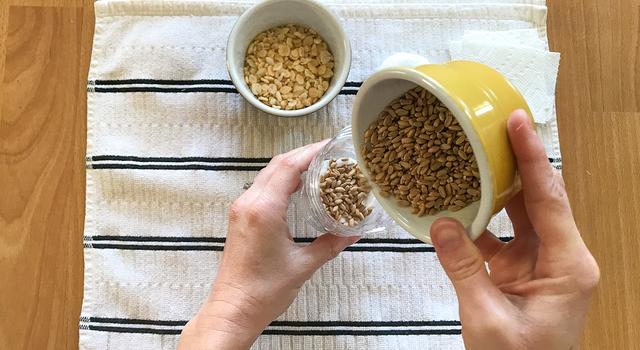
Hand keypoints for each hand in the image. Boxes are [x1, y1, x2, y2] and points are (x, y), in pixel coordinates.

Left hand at [179, 141, 359, 349]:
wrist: (232, 309)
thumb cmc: (262, 291)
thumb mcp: (304, 265)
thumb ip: (331, 244)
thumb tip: (354, 233)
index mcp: (264, 210)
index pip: (289, 167)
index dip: (311, 152)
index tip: (330, 146)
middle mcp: (249, 203)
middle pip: (277, 165)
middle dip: (303, 154)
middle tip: (329, 154)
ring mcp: (241, 209)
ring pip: (267, 174)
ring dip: (291, 166)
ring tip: (317, 166)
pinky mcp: (240, 218)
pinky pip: (261, 187)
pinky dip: (280, 180)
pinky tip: (297, 187)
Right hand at [429, 110, 599, 349]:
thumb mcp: (487, 318)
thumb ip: (463, 269)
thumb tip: (440, 224)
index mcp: (569, 267)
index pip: (549, 199)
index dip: (532, 158)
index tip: (518, 123)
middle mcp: (561, 258)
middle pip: (540, 197)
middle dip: (519, 161)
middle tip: (494, 127)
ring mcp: (541, 264)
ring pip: (521, 213)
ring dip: (498, 187)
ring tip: (475, 155)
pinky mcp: (521, 271)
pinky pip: (501, 235)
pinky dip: (480, 221)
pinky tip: (457, 205)